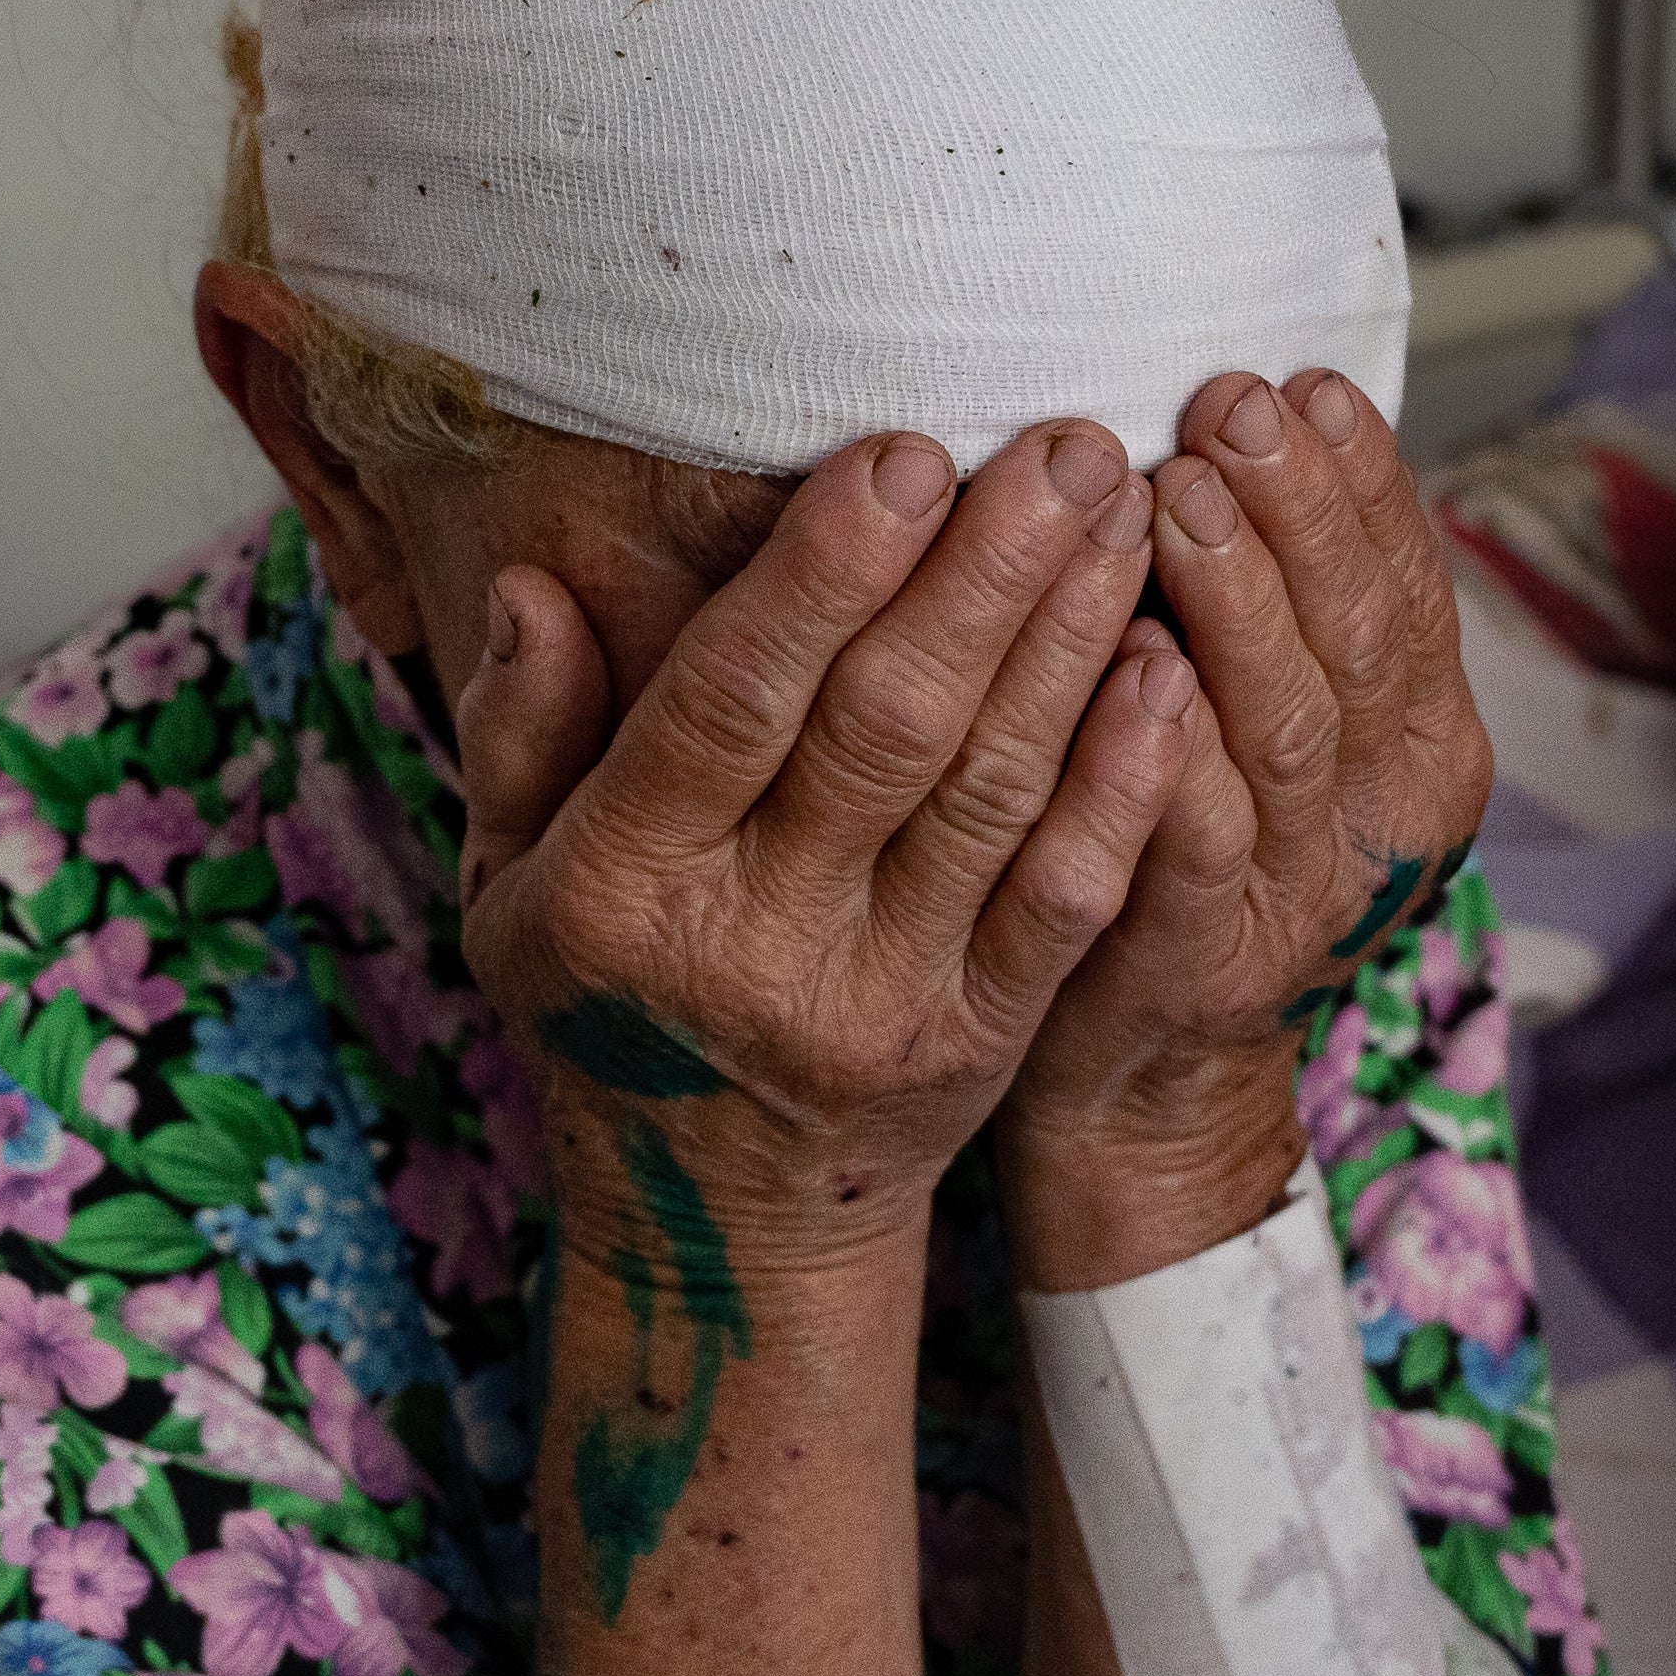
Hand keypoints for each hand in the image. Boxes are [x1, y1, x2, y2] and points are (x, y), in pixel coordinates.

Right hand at [451, 421, 1193, 1260]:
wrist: (713, 1228)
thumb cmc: (608, 1006)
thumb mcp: (507, 885)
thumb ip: (519, 734)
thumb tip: (530, 587)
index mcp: (621, 890)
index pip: (730, 705)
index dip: (820, 579)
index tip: (902, 456)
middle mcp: (751, 948)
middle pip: (885, 731)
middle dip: (984, 577)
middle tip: (1065, 448)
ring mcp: (879, 1001)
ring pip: (989, 796)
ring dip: (1068, 644)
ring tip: (1126, 514)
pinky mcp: (980, 1039)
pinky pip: (1065, 903)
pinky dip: (1124, 789)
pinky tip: (1167, 677)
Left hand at [1002, 369, 1493, 1231]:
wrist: (1152, 1072)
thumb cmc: (1199, 852)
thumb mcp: (1284, 721)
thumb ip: (1291, 606)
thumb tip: (1257, 414)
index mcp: (1423, 744)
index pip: (1414, 588)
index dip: (1362, 484)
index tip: (1304, 384)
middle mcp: (1385, 814)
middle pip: (1358, 638)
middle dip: (1298, 511)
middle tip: (1230, 411)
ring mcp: (1300, 890)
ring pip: (1285, 724)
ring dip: (1236, 601)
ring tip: (1178, 498)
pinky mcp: (1200, 953)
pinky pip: (1192, 839)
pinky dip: (1166, 746)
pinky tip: (1134, 662)